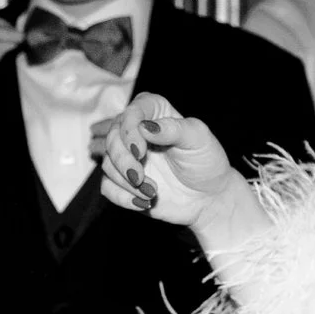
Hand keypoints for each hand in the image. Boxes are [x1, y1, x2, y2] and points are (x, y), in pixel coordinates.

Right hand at [98, 92, 238, 224]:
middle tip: (140, 177)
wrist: (208, 197)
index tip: (139, 151)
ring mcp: (128, 158)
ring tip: (152, 191)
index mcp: (156, 114)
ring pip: (107, 164)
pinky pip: (107, 187)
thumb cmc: (206, 162)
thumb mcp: (198, 139)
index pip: (132, 111)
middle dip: (122, 160)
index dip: (129, 130)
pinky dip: (122, 197)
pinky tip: (144, 202)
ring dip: (126, 182)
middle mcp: (137, 133)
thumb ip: (173, 128)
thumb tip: (145, 126)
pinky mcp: (123, 181)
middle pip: (112, 138)